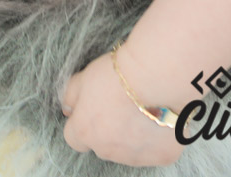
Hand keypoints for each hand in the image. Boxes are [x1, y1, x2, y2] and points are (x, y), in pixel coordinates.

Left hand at [61, 45, 184, 166]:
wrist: (157, 75)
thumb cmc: (121, 74)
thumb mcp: (85, 77)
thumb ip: (71, 95)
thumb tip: (67, 106)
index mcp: (85, 132)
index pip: (74, 137)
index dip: (84, 122)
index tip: (96, 108)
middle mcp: (107, 150)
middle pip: (102, 145)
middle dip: (109, 131)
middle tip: (124, 105)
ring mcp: (135, 156)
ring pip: (129, 151)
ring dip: (133, 137)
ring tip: (146, 110)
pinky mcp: (161, 156)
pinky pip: (156, 151)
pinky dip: (157, 139)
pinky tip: (162, 118)